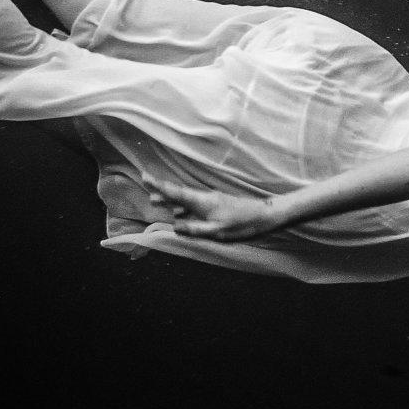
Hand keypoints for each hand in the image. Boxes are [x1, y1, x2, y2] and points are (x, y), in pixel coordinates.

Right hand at [141, 173, 281, 241]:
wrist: (263, 215)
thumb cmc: (241, 224)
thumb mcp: (216, 231)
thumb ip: (194, 229)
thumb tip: (174, 227)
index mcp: (201, 202)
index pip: (175, 193)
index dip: (159, 186)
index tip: (145, 177)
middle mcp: (204, 197)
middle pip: (178, 194)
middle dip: (162, 192)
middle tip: (147, 188)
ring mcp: (211, 200)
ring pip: (186, 199)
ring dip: (171, 200)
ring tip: (157, 201)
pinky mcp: (216, 204)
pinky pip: (194, 204)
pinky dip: (183, 206)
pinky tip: (180, 212)